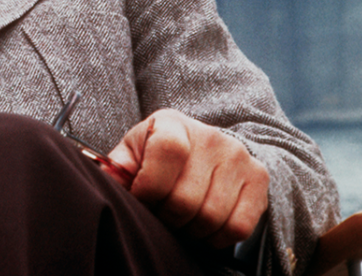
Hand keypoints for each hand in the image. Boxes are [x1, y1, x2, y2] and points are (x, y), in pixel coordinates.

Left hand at [106, 109, 268, 248]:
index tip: (143, 199)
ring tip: (180, 221)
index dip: (149, 188)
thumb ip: (117, 169)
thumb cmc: (159, 155)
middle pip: (186, 198)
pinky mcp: (259, 178)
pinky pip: (237, 227)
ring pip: (211, 217)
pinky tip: (202, 226)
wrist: (203, 149)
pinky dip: (216, 237)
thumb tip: (103, 181)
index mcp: (173, 123)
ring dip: (190, 230)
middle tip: (161, 216)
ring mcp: (238, 156)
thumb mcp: (134, 153)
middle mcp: (211, 136)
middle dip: (166, 217)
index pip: (167, 152)